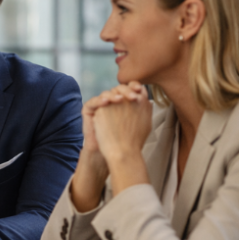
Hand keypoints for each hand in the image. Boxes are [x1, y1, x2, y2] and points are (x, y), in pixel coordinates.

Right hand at [70, 82, 146, 210]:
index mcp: (125, 103)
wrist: (114, 153)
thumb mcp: (140, 123)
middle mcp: (112, 102)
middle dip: (126, 90)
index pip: (129, 88)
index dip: (134, 86)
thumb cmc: (127, 139)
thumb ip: (144, 109)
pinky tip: (106, 102)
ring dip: (113, 94)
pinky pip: (92, 102)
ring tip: (120, 99)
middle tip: (132, 96)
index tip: (140, 90)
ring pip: (105, 93)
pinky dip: (99, 100)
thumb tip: (149, 98)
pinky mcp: (89, 111)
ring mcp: (100, 106)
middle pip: (118, 88)